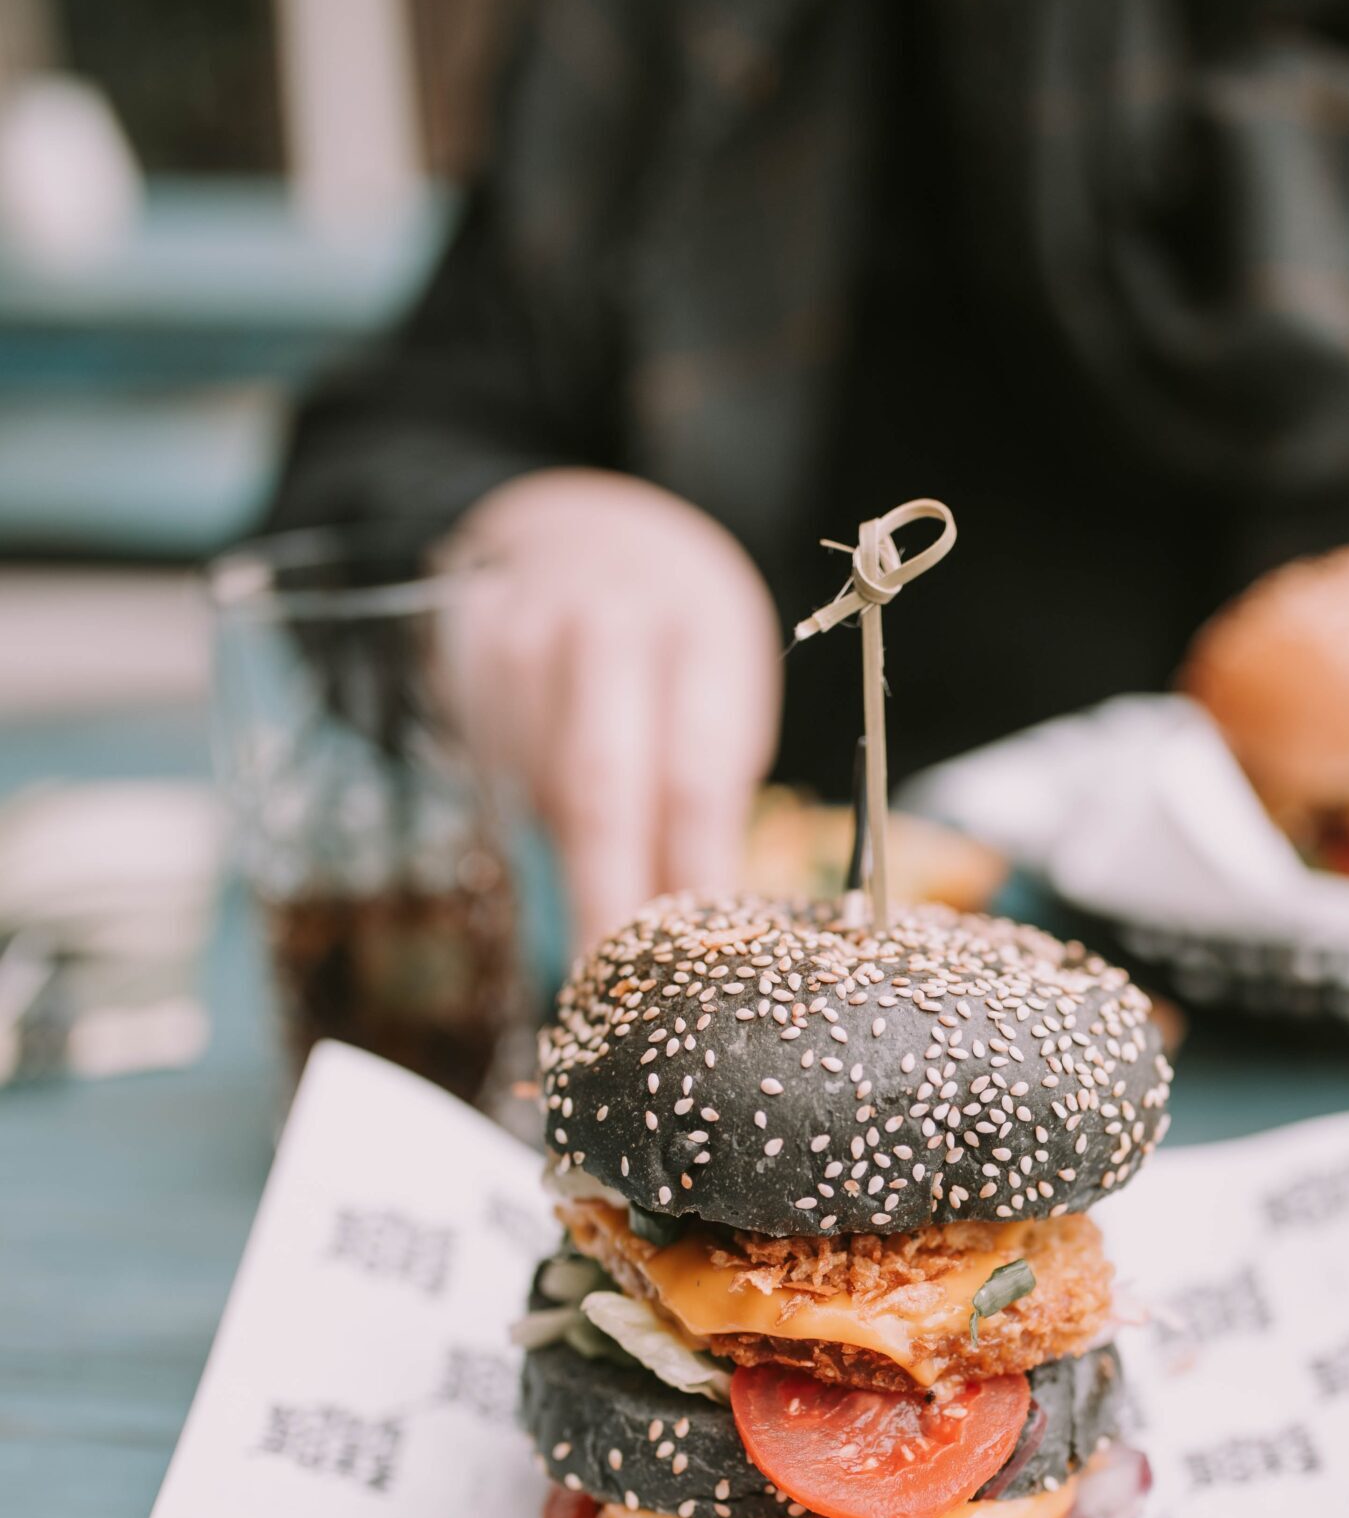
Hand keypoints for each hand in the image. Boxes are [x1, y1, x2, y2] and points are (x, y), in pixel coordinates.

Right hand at [445, 470, 780, 945]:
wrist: (586, 532)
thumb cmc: (678, 641)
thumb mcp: (722, 698)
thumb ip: (706, 802)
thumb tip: (701, 931)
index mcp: (697, 633)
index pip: (690, 777)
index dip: (681, 880)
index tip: (677, 963)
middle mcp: (603, 622)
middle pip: (596, 789)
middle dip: (601, 898)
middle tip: (605, 986)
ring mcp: (517, 630)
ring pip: (533, 785)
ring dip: (561, 865)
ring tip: (590, 929)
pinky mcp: (457, 652)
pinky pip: (484, 763)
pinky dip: (518, 819)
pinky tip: (540, 843)